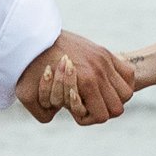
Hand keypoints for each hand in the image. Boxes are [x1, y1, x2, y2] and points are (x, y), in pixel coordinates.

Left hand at [16, 32, 134, 123]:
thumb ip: (43, 114)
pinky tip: (107, 84)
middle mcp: (99, 71)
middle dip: (102, 110)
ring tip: (97, 96)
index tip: (75, 111)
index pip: (102, 116)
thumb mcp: (27, 96)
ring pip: (126, 92)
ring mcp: (104, 60)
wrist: (33, 36)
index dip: (89, 118)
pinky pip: (128, 72)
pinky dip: (122, 82)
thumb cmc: (29, 66)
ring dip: (114, 98)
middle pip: (117, 107)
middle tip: (87, 104)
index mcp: (85, 83)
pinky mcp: (105, 53)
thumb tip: (58, 115)